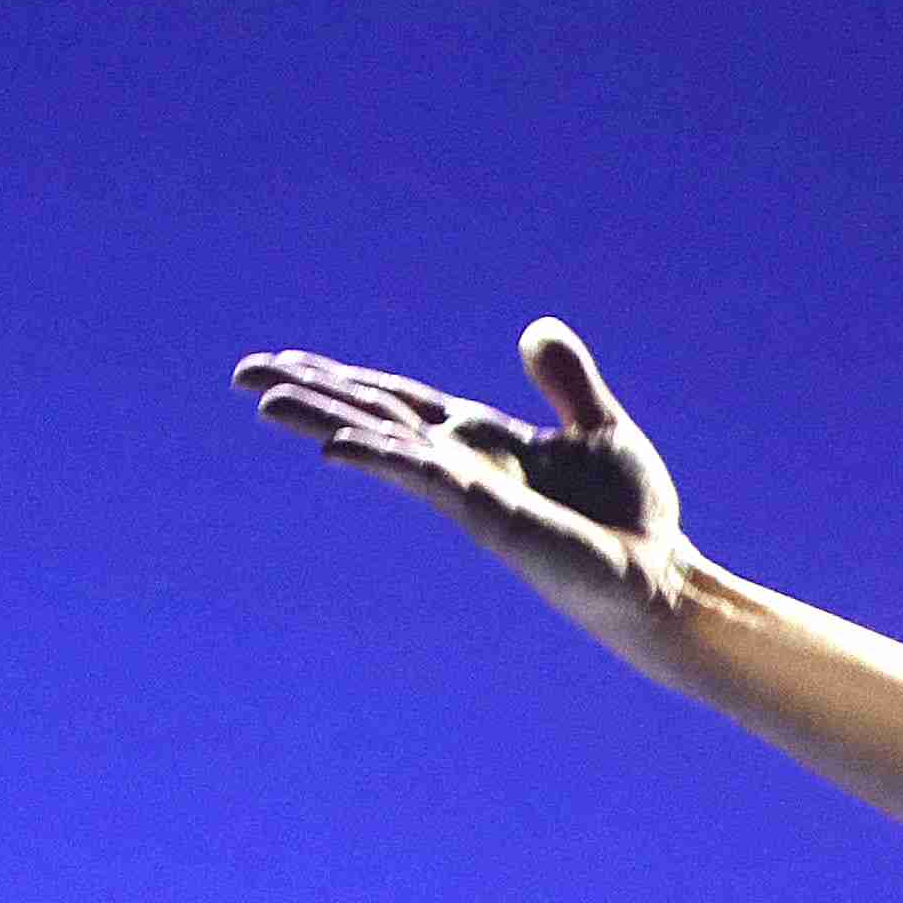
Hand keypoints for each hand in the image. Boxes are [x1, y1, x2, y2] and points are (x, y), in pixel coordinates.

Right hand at [237, 321, 701, 675]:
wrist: (660, 573)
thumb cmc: (630, 513)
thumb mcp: (601, 429)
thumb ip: (567, 382)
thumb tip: (537, 330)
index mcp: (481, 440)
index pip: (399, 402)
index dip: (346, 379)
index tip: (286, 361)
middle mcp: (462, 464)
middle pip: (372, 417)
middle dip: (310, 394)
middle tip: (242, 374)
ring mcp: (468, 490)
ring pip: (382, 445)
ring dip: (324, 421)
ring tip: (265, 401)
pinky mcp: (489, 516)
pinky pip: (426, 480)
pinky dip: (384, 460)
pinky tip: (336, 448)